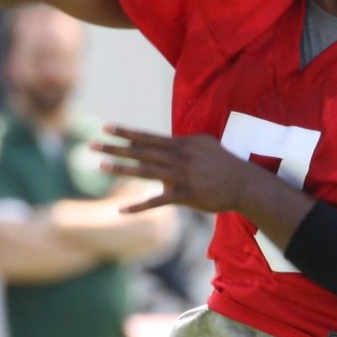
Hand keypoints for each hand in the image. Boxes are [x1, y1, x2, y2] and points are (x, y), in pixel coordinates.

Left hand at [93, 125, 256, 213]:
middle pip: (141, 152)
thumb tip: (166, 143)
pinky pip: (158, 201)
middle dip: (115, 148)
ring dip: (122, 169)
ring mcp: (181, 177)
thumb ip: (182, 144)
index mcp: (181, 144)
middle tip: (92, 144)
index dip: (126, 133)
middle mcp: (178, 158)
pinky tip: (121, 209)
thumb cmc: (224, 163)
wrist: (244, 183)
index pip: (148, 137)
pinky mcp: (186, 196)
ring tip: (100, 166)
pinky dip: (139, 206)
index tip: (106, 127)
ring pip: (145, 172)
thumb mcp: (204, 144)